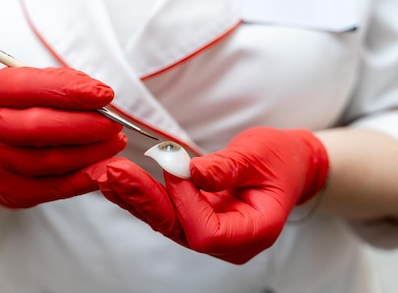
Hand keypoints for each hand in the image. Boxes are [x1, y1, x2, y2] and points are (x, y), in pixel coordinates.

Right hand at [0, 66, 126, 208]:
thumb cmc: (21, 109)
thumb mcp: (32, 86)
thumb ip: (62, 84)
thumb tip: (99, 96)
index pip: (29, 87)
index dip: (71, 90)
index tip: (105, 94)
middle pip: (38, 127)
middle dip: (84, 124)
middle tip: (113, 123)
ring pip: (50, 160)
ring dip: (90, 152)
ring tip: (115, 142)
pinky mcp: (12, 191)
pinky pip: (55, 187)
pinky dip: (86, 178)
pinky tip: (106, 166)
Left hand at [98, 127, 328, 263]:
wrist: (288, 165)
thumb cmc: (281, 160)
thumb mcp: (260, 155)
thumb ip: (227, 167)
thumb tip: (191, 172)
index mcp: (254, 230)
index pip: (209, 233)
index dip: (186, 203)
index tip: (175, 167)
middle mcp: (230, 241)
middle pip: (179, 230)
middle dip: (144, 200)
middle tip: (115, 173)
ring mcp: (211, 231)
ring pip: (166, 222)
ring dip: (135, 197)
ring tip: (109, 174)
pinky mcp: (196, 218)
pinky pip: (166, 211)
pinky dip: (142, 194)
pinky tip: (119, 180)